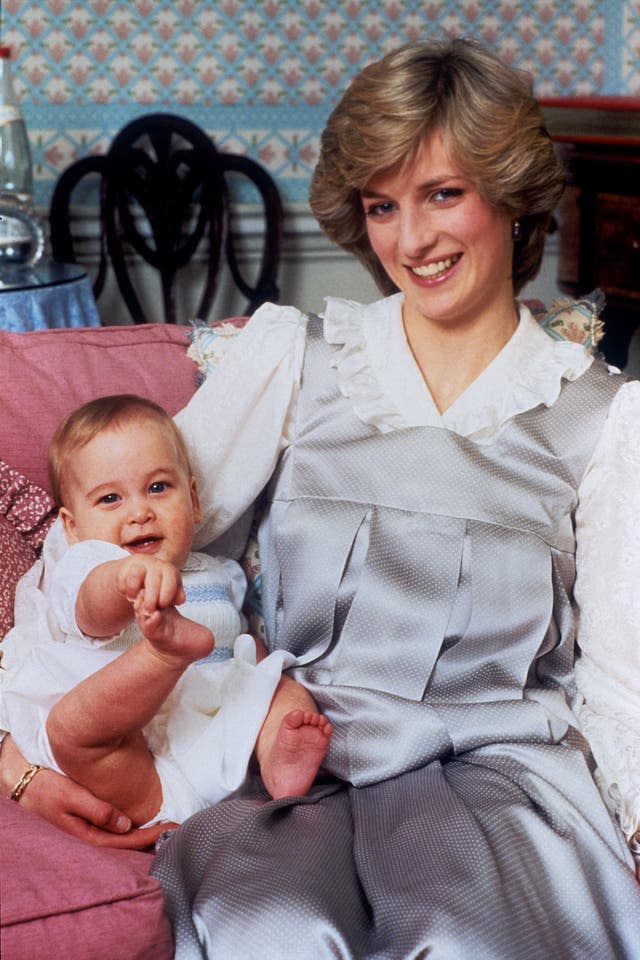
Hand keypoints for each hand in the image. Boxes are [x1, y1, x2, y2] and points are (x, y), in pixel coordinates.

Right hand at [2, 736, 174, 847]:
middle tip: (179, 827)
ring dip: (145, 833)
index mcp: (88, 836)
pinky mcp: (89, 823)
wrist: (25, 785)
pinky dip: (133, 826)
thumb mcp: (71, 797)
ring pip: (123, 837)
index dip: (152, 835)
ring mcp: (89, 832)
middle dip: (154, 837)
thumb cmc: (46, 789)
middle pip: (129, 843)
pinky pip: (115, 829)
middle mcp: (91, 838)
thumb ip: (98, 810)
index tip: (173, 827)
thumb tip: (125, 824)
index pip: (128, 841)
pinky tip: (144, 820)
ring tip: (168, 825)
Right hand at [116, 555, 184, 613]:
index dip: (166, 596)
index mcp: (169, 571)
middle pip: (153, 580)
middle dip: (151, 598)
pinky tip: (126, 593)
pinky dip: (123, 588)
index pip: (170, 582)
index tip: (162, 606)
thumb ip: (177, 596)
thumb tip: (180, 600)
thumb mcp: (170, 589)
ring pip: (136, 575)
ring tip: (134, 600)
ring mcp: (140, 564)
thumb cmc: (158, 583)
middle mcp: (155, 565)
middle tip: (148, 610)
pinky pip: (123, 577)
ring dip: (134, 591)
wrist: (142, 570)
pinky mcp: (126, 566)